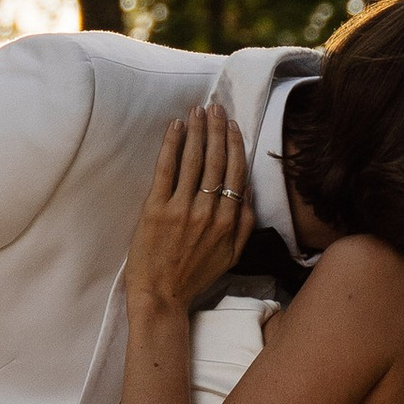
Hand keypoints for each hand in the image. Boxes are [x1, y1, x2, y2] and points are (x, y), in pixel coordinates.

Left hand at [126, 103, 251, 309]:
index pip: (235, 173)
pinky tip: (176, 127)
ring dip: (198, 131)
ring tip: (198, 110)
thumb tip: (247, 190)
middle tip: (215, 107)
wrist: (161, 296)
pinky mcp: (156, 209)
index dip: (234, 145)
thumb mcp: (231, 256)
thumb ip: (244, 223)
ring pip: (194, 160)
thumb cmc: (194, 276)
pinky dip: (172, 145)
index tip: (233, 125)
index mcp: (229, 221)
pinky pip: (166, 169)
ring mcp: (182, 209)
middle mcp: (209, 211)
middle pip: (216, 161)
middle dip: (217, 129)